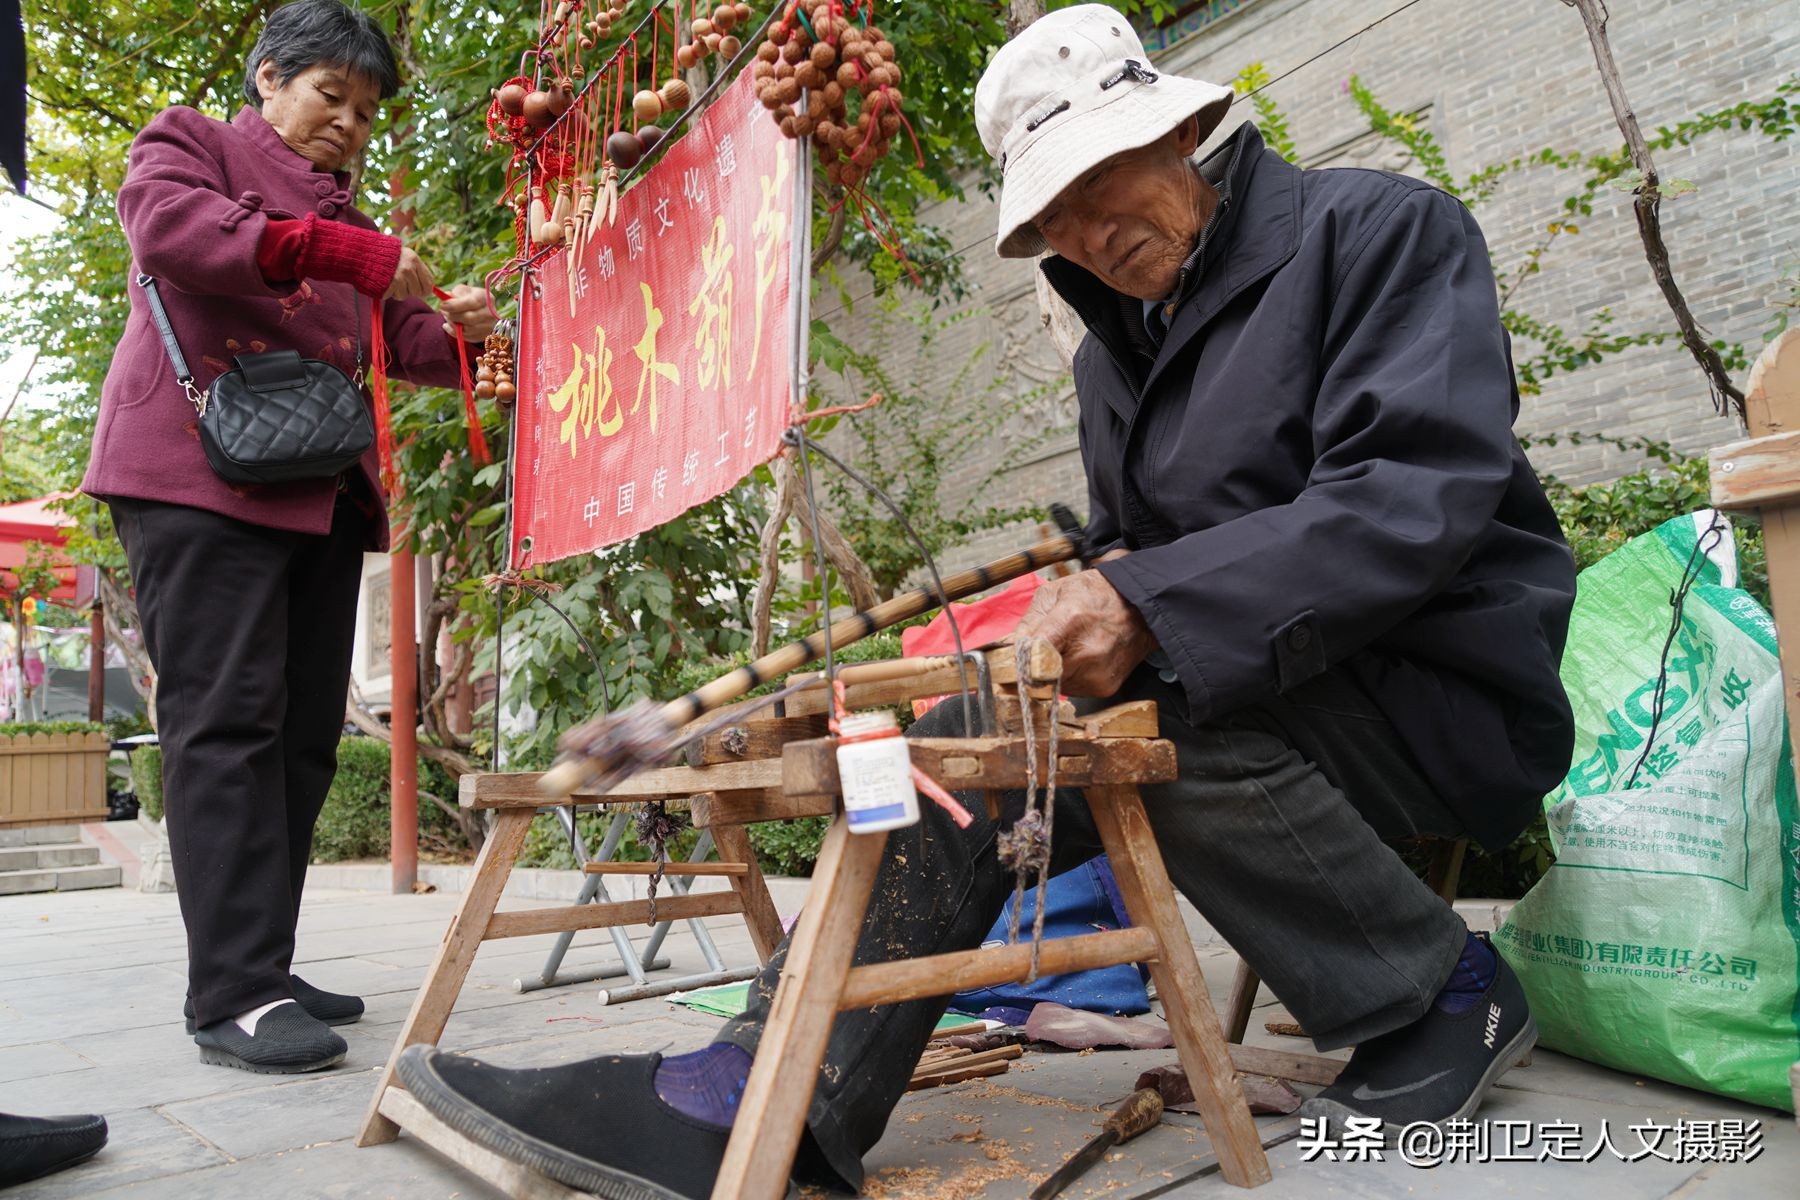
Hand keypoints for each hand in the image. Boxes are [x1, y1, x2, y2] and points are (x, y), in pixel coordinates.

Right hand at [384, 246, 434, 301]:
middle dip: (410, 291)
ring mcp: (399, 277)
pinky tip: (383, 283)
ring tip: (389, 281)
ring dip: (397, 292)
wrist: (361, 253)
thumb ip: (415, 269)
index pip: (429, 283)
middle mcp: (409, 268)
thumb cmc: (382, 256)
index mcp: (414, 259)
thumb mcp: (402, 256)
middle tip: (400, 284)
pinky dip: (388, 293)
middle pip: (418, 292)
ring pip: (405, 296)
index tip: (420, 292)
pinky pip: (394, 296)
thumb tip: (429, 290)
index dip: (425, 290)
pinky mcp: (389, 285)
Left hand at [438, 284, 496, 341]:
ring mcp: (488, 327)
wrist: (482, 311)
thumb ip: (455, 293)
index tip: (442, 305)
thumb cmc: (470, 298)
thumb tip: (446, 295)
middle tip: (443, 312)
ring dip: (452, 324)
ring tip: (447, 317)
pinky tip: (448, 325)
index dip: (454, 305)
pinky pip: (464, 337)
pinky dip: (452, 331)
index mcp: (486, 298)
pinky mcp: (483, 337)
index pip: (470, 303)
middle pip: (469, 318)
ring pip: (466, 330)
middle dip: (452, 316)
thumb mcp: (463, 291)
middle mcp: (490, 313)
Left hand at [1014, 551, 1156, 696]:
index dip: (1018, 662)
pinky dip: (1070, 677)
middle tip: (1044, 649)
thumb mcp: (1055, 593)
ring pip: (1054, 686)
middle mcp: (1085, 653)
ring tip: (1070, 648)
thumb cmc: (1096, 595)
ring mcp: (1097, 674)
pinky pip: (1072, 690)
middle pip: (1039, 676)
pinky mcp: (1105, 688)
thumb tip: (1010, 649)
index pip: (1032, 657)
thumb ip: (1028, 622)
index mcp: (1069, 622)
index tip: (1015, 660)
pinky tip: (1082, 658)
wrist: (1140, 606)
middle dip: (1034, 665)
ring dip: (1053, 672)